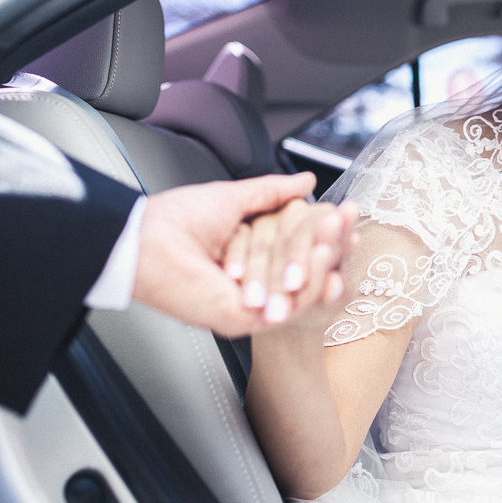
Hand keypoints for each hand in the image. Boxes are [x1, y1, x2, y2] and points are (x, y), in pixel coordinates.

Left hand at [132, 172, 333, 336]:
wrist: (148, 239)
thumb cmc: (178, 219)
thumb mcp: (236, 198)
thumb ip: (273, 193)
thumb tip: (307, 182)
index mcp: (253, 261)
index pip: (300, 250)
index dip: (326, 234)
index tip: (348, 217)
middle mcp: (255, 286)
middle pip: (306, 271)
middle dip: (332, 246)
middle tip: (353, 223)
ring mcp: (251, 306)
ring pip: (303, 292)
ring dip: (325, 263)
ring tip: (339, 237)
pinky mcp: (244, 319)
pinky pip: (288, 307)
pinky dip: (309, 285)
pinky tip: (321, 259)